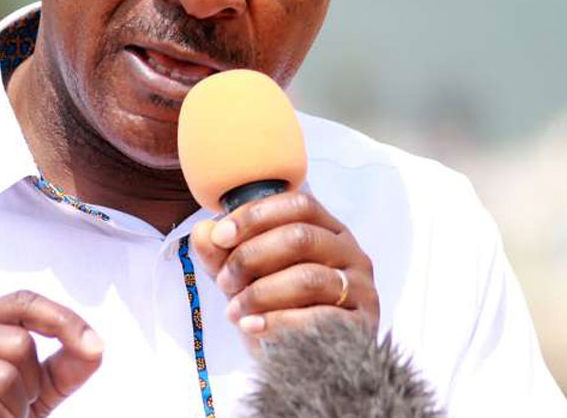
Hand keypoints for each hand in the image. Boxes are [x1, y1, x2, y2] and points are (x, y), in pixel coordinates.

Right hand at [0, 290, 103, 417]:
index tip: (92, 345)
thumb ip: (63, 365)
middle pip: (18, 342)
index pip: (21, 301)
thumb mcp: (30, 387)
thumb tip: (96, 348)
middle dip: (30, 382)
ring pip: (4, 377)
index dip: (61, 318)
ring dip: (13, 409)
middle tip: (11, 405)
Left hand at [190, 191, 377, 343]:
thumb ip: (221, 253)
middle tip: (225, 282)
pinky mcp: (362, 324)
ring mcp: (361, 287)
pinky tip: (252, 327)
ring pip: (308, 278)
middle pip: (300, 237)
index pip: (297, 205)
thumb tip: (204, 232)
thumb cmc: (275, 307)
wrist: (302, 362)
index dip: (256, 216)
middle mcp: (350, 252)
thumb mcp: (244, 276)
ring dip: (261, 293)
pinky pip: (319, 317)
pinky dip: (278, 321)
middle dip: (252, 257)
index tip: (221, 236)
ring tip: (234, 311)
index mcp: (327, 229)